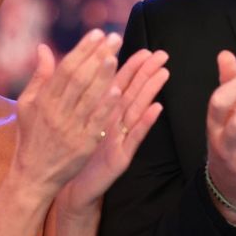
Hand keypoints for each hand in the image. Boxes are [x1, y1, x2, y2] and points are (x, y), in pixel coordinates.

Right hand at [12, 30, 123, 196]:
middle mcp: (56, 112)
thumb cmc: (32, 136)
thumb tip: (43, 47)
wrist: (33, 175)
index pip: (65, 69)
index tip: (97, 33)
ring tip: (115, 56)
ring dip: (103, 76)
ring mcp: (70, 129)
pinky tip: (117, 91)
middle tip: (114, 38)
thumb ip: (39, 76)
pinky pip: (96, 123)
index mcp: (43, 100)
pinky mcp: (82, 146)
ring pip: (87, 98)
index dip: (82, 49)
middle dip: (96, 56)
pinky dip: (106, 107)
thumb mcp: (27, 105)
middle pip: (78, 79)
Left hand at [59, 48, 169, 214]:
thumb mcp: (77, 122)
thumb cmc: (75, 153)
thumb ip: (80, 97)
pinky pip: (135, 137)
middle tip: (162, 54)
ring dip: (151, 91)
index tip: (144, 49)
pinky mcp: (122, 156)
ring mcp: (121, 139)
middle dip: (147, 73)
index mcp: (103, 112)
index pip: (119, 84)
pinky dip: (146, 123)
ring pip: (137, 110)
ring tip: (163, 73)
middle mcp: (115, 122)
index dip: (131, 66)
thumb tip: (80, 71)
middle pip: (133, 93)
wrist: (72, 186)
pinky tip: (157, 109)